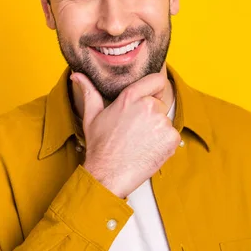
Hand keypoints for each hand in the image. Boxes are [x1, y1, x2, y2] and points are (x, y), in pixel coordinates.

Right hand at [71, 67, 180, 197]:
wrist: (108, 174)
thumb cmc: (100, 146)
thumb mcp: (92, 115)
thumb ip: (89, 91)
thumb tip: (77, 75)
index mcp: (131, 96)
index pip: (157, 79)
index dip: (155, 88)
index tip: (151, 96)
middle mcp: (149, 106)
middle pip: (159, 103)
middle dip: (151, 114)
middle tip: (136, 130)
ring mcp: (162, 122)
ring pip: (165, 121)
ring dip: (158, 130)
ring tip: (140, 142)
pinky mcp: (171, 138)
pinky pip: (172, 136)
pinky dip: (164, 143)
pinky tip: (148, 150)